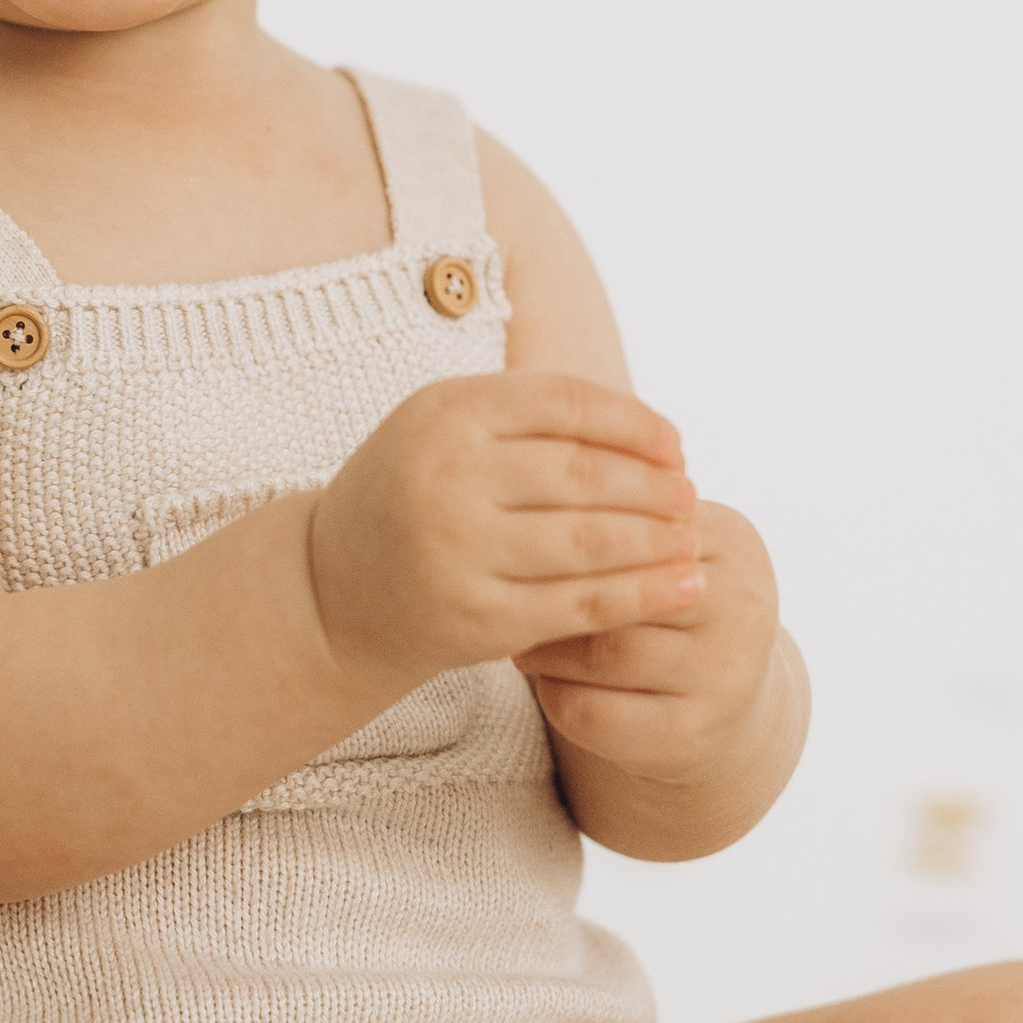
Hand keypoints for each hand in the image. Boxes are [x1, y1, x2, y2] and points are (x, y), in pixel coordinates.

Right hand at [307, 375, 697, 694]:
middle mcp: (447, 476)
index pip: (566, 403)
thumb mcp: (445, 430)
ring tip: (692, 537)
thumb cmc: (410, 497)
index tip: (675, 444)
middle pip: (584, 473)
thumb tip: (650, 432)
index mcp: (445, 413)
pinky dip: (642, 595)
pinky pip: (581, 603)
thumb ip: (528, 417)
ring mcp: (459, 550)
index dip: (633, 422)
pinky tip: (682, 587)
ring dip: (656, 539)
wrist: (330, 591)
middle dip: (652, 486)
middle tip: (691, 495)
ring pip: (590, 540)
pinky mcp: (476, 619)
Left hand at [515, 493, 783, 792]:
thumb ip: (616, 497)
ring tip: (514, 628)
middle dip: (556, 586)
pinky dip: (555, 694)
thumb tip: (524, 418)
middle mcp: (743, 608)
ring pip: (606, 653)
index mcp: (734, 543)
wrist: (715, 703)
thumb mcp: (662, 541)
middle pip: (624, 585)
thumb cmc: (663, 602)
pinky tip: (541, 679)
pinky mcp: (691, 737)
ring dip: (546, 643)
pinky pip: (598, 713)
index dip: (572, 525)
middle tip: (500, 580)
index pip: (641, 520)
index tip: (519, 523)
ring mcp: (724, 678)